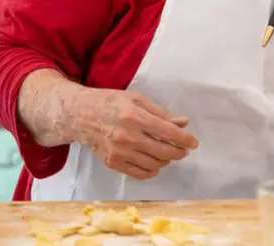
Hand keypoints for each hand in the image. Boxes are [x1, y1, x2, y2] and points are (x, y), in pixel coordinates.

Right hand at [74, 88, 198, 179]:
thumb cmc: (110, 103)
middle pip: (163, 151)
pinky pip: (139, 173)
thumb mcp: (137, 99)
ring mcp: (119, 151)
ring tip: (167, 154)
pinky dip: (151, 170)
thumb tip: (183, 122)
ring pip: (154, 164)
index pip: (168, 132)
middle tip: (183, 150)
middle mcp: (127, 136)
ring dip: (166, 161)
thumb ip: (161, 112)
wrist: (80, 115)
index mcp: (134, 116)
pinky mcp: (112, 162)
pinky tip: (154, 163)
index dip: (185, 139)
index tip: (194, 143)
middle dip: (179, 152)